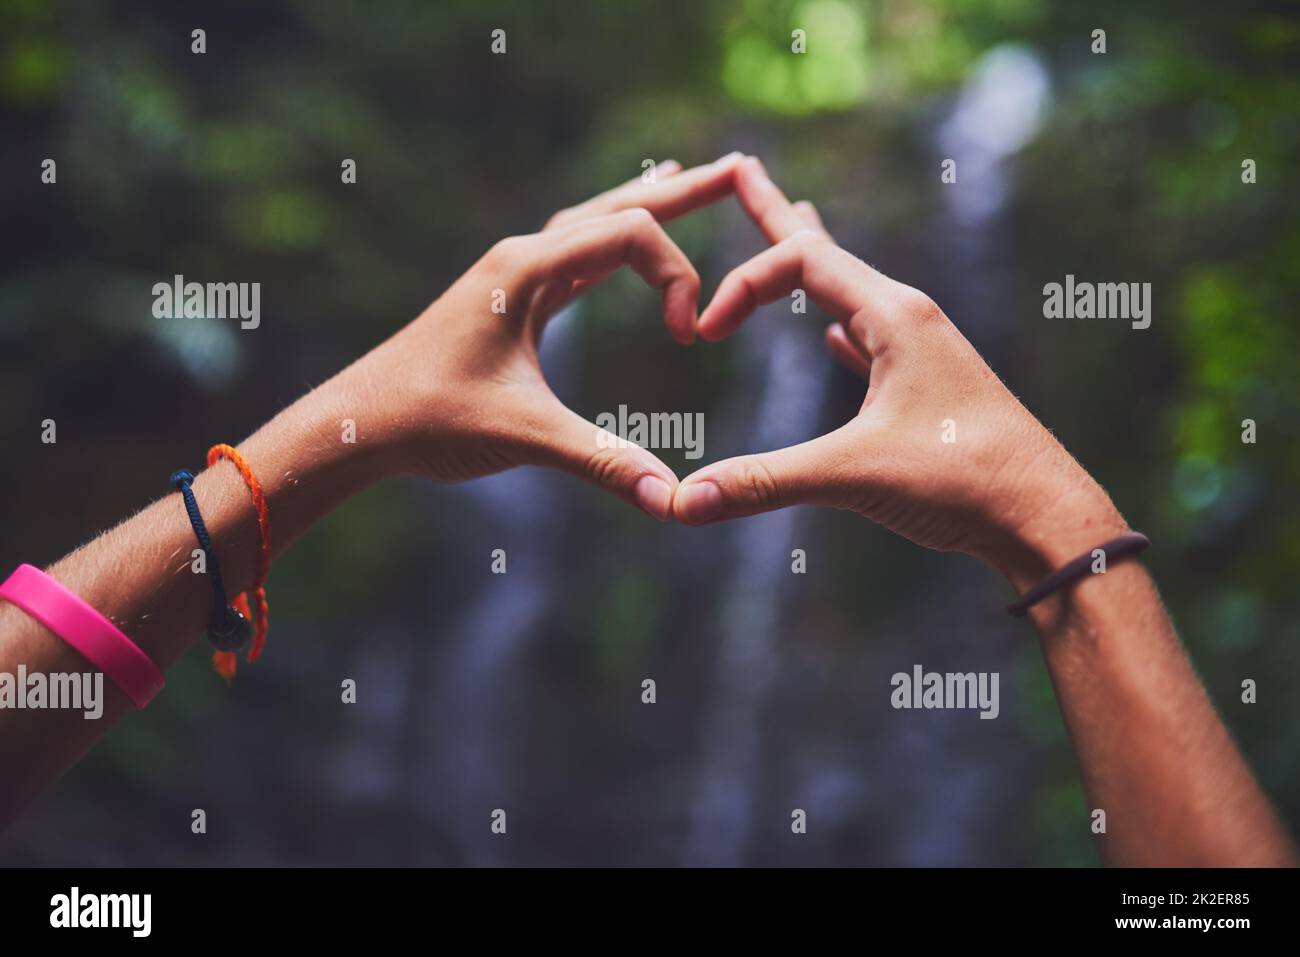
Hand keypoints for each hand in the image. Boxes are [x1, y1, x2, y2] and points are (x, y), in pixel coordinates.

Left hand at [335, 154, 745, 519]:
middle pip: (617, 207)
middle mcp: (521, 257)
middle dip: (682, 192)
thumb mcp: (524, 436)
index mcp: (526, 268)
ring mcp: (513, 277)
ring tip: (688, 181)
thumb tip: (672, 500)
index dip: (677, 275)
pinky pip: (574, 257)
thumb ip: (602, 461)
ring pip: (594, 225)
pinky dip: (612, 245)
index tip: (688, 336)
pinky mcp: (508, 303)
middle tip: (740, 169)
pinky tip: (624, 248)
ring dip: (645, 208)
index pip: (629, 234)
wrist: (358, 425)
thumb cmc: (429, 419)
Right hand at [673, 158, 1127, 584]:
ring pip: (850, 296)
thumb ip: (765, 481)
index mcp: (895, 315)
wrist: (1046, 518)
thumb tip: (685, 503)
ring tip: (791, 234)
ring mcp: (922, 353)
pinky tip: (833, 338)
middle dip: (776, 215)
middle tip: (743, 169)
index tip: (706, 334)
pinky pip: (871, 341)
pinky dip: (840, 328)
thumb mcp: (854, 475)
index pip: (799, 260)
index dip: (741, 286)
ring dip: (808, 270)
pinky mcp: (928, 391)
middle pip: (825, 254)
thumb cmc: (965, 481)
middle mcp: (910, 319)